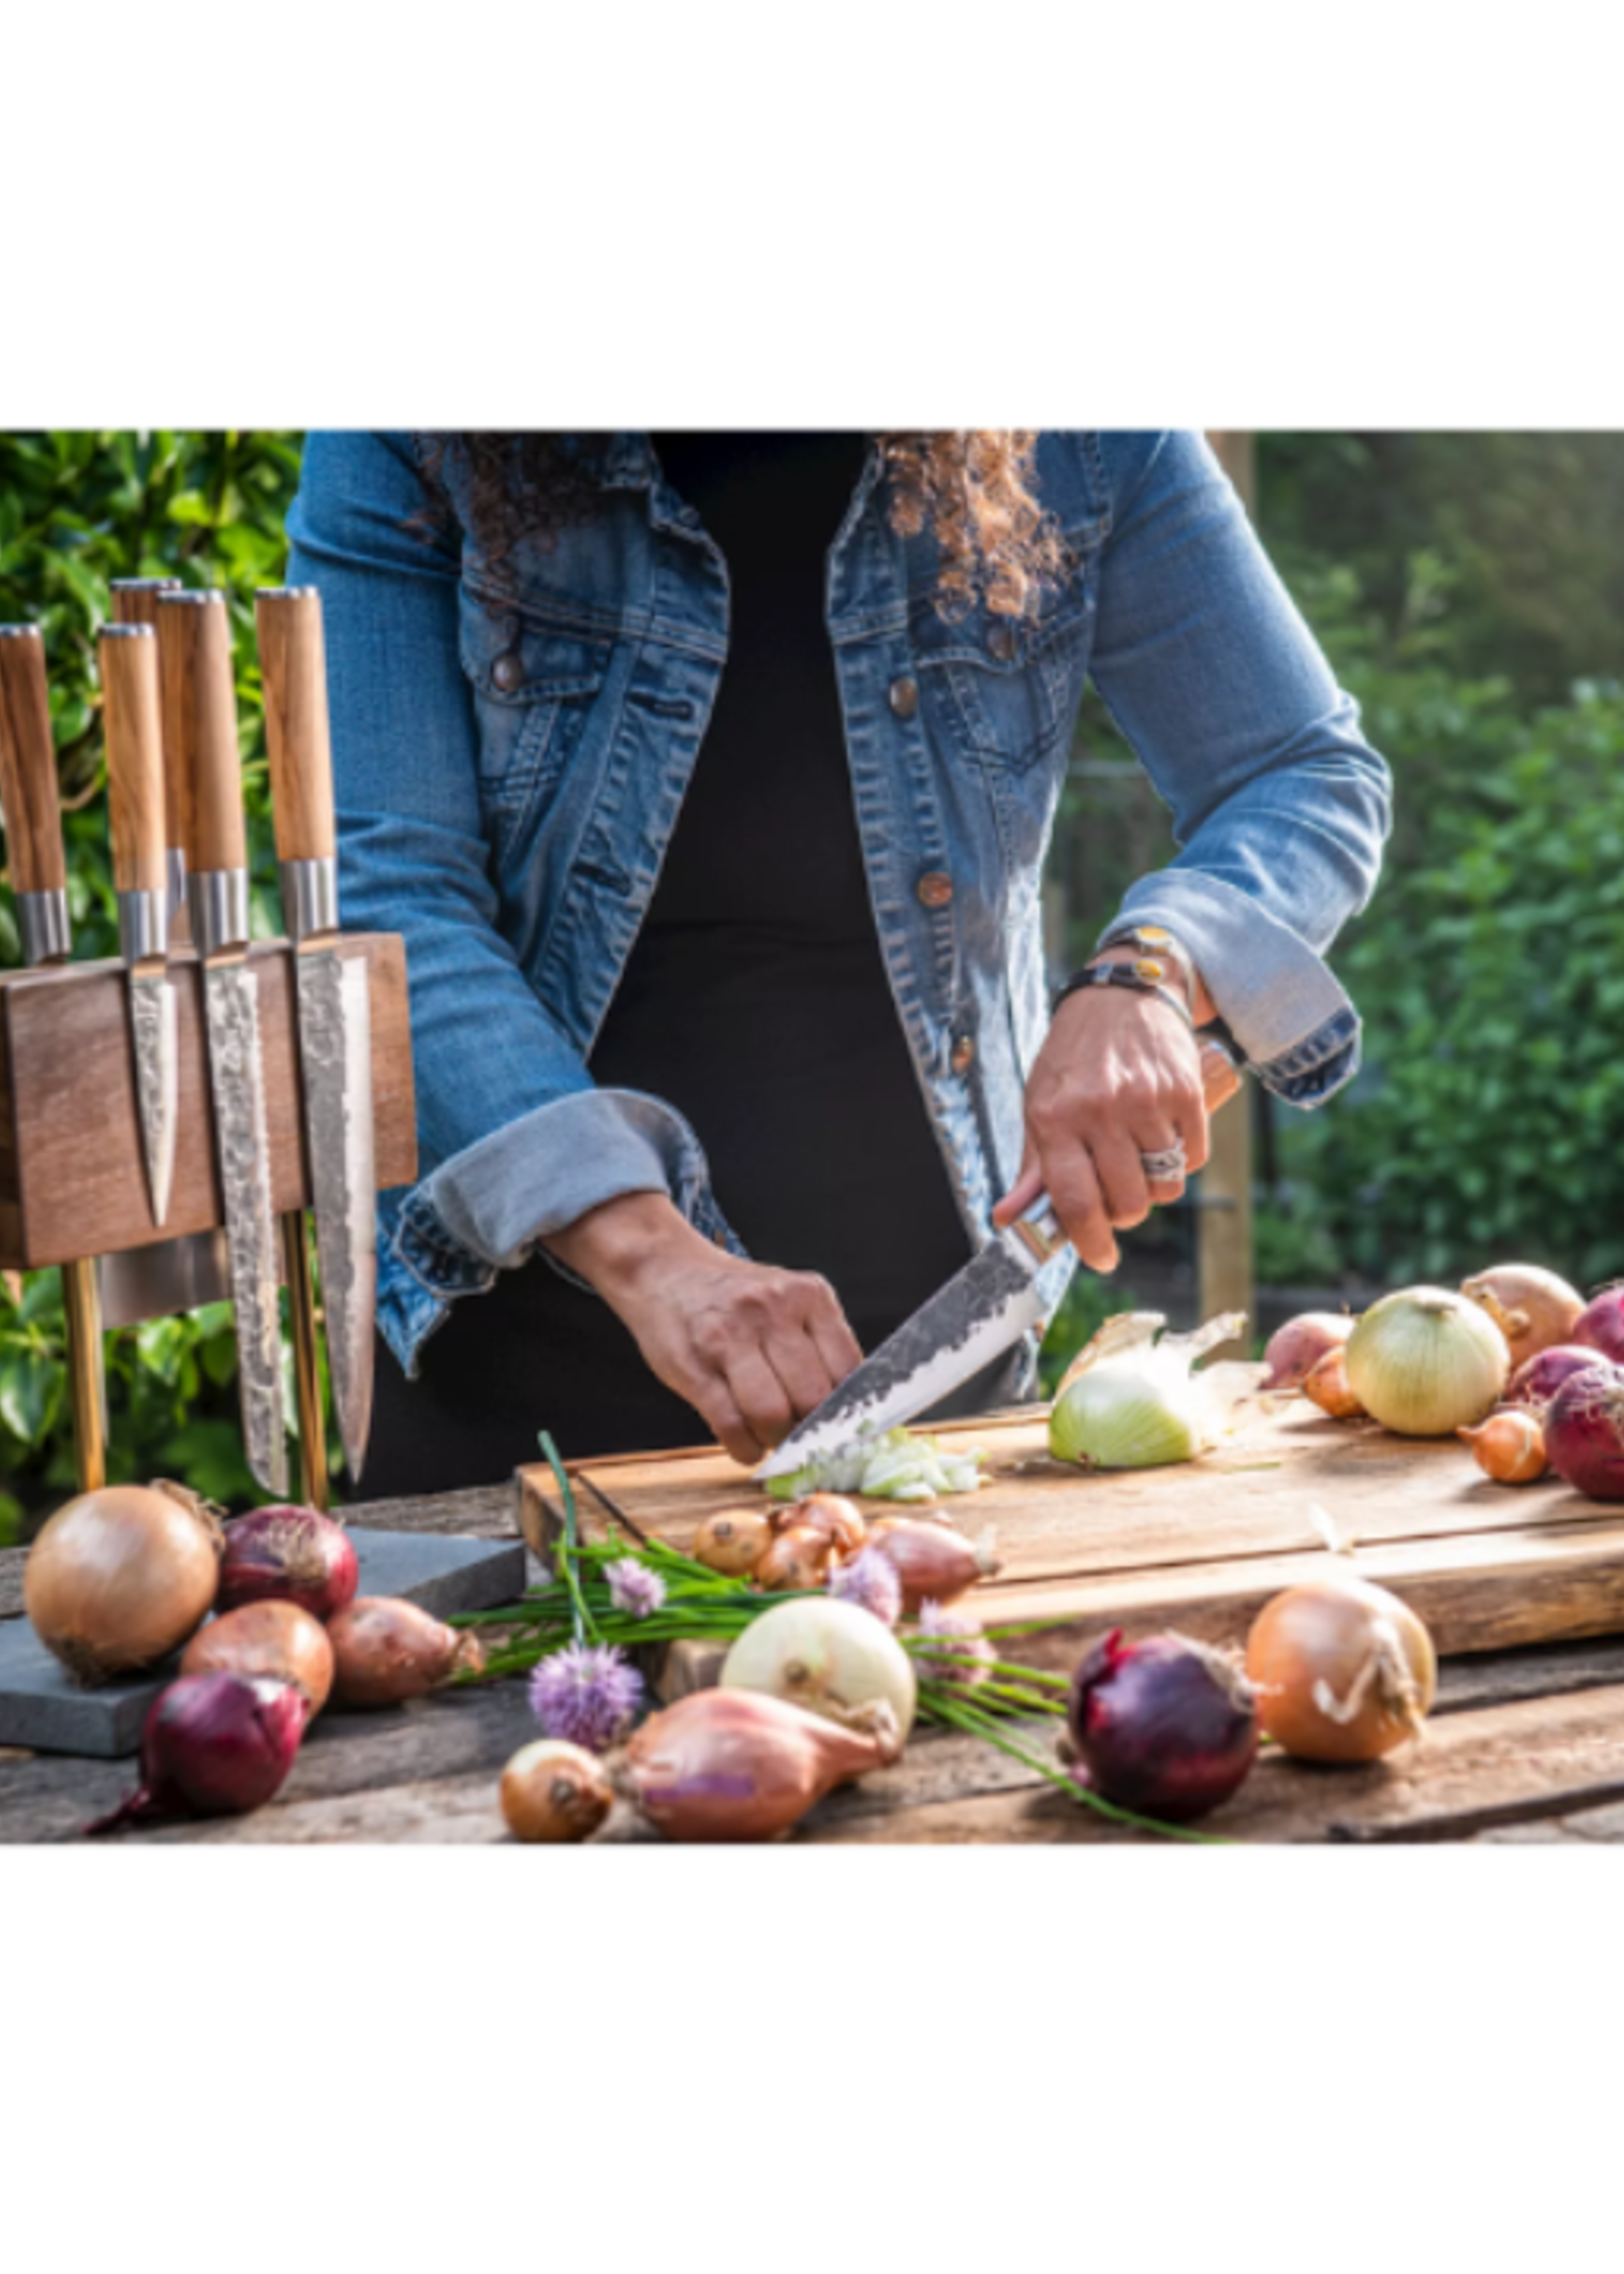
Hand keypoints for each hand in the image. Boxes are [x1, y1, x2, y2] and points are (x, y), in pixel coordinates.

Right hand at [547, 1193, 863, 1467]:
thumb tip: (849, 1410)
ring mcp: (731, 1337)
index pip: (849, 1370)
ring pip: (772, 1414)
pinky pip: (730, 1424)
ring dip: (775, 1440)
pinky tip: (745, 1445)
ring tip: (770, 1437)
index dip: (848, 1412)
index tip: (841, 1430)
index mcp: (809, 1295)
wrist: (665, 1270)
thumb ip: (819, 1342)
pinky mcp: (696, 1367)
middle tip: (801, 1436)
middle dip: (811, 1431)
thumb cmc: (733, 1295)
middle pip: (813, 1397)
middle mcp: (773, 1310)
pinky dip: (744, 1448)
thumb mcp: (787, 1299)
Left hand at [994, 987, 1211, 1272]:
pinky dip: (1182, 1160)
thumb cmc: (1074, 1057)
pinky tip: (1163, 1136)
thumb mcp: (1040, 1104)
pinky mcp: (1187, 1092)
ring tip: (1139, 1158)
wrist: (1123, 993)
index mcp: (1055, 1118)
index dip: (1091, 1243)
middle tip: (1118, 1191)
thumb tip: (1009, 1221)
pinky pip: (1194, 1159)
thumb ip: (1031, 1169)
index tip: (1101, 1258)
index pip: (1076, 1203)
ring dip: (1155, 1186)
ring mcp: (1147, 1101)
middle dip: (1125, 1212)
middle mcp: (1100, 1110)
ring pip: (1165, 1186)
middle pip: (1128, 1203)